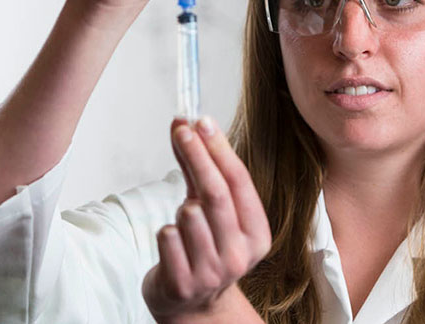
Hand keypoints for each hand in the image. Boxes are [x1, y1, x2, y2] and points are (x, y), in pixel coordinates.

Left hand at [142, 117, 270, 322]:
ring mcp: (213, 271)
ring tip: (186, 221)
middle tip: (182, 129)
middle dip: (197, 155)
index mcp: (258, 233)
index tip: (203, 121)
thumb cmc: (205, 246)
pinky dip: (167, 230)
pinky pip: (167, 236)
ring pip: (190, 214)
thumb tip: (186, 124)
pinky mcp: (183, 283)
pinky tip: (175, 242)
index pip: (240, 182)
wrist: (193, 303)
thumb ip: (199, 168)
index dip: (220, 149)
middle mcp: (241, 254)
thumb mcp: (211, 209)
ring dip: (182, 206)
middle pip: (216, 193)